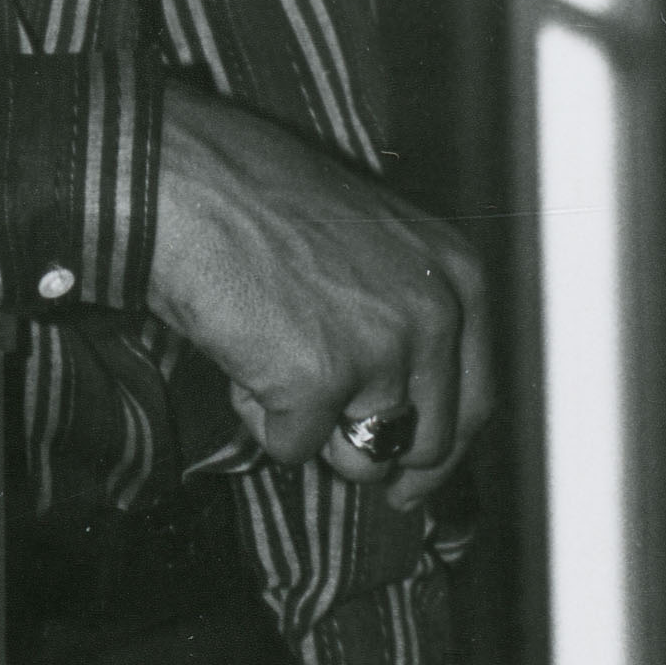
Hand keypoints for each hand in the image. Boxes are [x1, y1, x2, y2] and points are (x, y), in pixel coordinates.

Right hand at [146, 86, 489, 489]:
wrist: (189, 182)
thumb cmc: (262, 203)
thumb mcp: (373, 247)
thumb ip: (407, 317)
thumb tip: (406, 410)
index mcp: (456, 276)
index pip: (476, 399)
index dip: (443, 452)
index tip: (415, 482)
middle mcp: (434, 314)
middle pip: (430, 441)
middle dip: (378, 456)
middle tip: (333, 447)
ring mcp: (380, 350)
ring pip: (362, 455)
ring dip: (312, 432)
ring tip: (271, 361)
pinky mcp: (318, 382)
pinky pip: (293, 448)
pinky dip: (260, 420)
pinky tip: (242, 359)